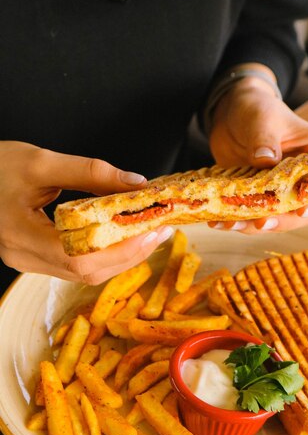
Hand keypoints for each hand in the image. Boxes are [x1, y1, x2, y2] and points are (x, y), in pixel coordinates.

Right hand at [0, 141, 172, 283]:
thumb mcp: (41, 162)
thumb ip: (90, 173)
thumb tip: (135, 184)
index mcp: (20, 234)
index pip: (80, 258)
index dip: (121, 249)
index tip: (153, 231)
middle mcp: (23, 257)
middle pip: (87, 271)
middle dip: (130, 254)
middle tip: (160, 231)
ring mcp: (26, 261)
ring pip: (83, 272)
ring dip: (119, 256)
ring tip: (148, 233)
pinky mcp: (32, 257)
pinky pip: (74, 265)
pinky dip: (102, 254)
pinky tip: (120, 237)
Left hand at [208, 68, 307, 233]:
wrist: (232, 114)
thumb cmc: (257, 108)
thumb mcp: (262, 118)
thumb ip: (265, 138)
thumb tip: (266, 160)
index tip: (302, 209)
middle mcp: (305, 179)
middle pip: (306, 212)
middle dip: (283, 221)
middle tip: (261, 223)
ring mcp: (281, 192)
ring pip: (277, 219)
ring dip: (255, 226)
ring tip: (232, 224)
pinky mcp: (259, 199)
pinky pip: (252, 216)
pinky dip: (237, 221)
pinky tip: (218, 221)